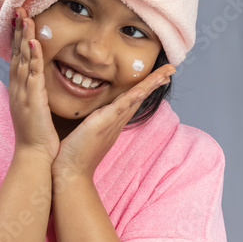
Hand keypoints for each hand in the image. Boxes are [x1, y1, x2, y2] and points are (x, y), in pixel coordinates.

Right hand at [8, 7, 59, 163]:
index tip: (20, 21)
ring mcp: (23, 94)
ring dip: (24, 37)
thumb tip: (39, 86)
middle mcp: (17, 89)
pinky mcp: (33, 99)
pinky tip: (34, 42)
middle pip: (16, 54)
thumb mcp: (35, 111)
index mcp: (19, 91)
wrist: (34, 156)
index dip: (18, 39)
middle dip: (17, 31)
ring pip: (22, 59)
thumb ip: (36, 96)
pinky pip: (33, 74)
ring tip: (25, 16)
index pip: (17, 59)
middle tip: (19, 9)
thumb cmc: (38, 138)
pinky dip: (33, 57)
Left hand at [52, 64, 175, 180]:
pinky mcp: (101, 124)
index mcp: (114, 121)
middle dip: (155, 82)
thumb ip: (95, 121)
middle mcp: (117, 121)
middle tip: (171, 68)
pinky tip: (142, 89)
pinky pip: (119, 109)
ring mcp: (111, 123)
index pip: (133, 99)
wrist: (71, 172)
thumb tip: (94, 114)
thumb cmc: (75, 154)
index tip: (161, 76)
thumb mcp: (89, 131)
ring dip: (150, 85)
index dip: (147, 86)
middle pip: (140, 97)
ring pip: (134, 99)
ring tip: (164, 73)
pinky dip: (131, 98)